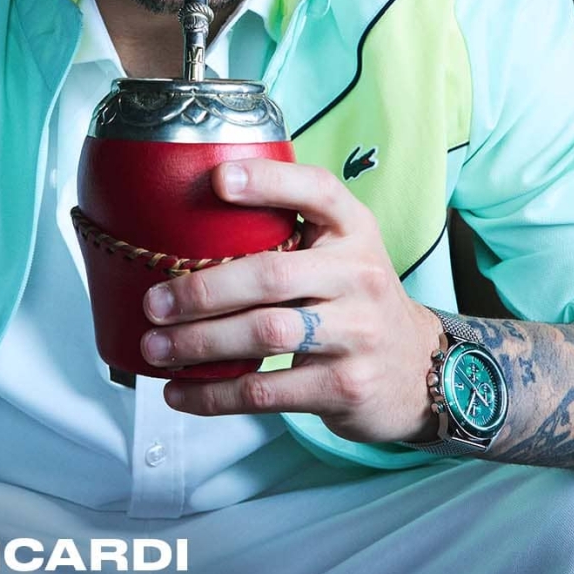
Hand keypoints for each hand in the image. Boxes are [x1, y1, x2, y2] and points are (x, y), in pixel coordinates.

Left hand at [140, 158, 442, 443]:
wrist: (419, 369)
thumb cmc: (352, 298)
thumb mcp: (339, 251)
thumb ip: (288, 230)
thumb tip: (187, 220)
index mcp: (354, 229)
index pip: (317, 191)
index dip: (267, 182)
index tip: (217, 180)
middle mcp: (360, 275)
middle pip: (271, 275)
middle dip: (202, 289)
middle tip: (155, 302)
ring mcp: (357, 333)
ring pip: (265, 333)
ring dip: (200, 343)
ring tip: (155, 347)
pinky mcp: (345, 386)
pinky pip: (267, 390)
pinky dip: (215, 393)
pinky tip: (180, 391)